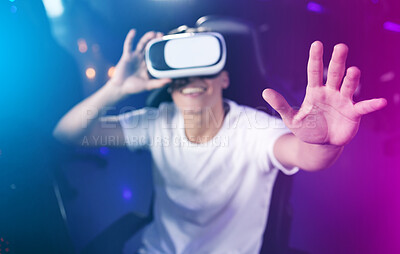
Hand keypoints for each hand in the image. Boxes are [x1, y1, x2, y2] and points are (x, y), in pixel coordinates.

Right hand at [109, 29, 170, 94]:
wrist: (120, 88)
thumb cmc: (134, 87)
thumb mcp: (148, 85)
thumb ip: (159, 83)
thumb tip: (170, 81)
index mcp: (149, 66)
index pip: (157, 55)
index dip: (161, 49)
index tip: (167, 43)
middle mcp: (143, 60)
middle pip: (150, 47)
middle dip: (155, 41)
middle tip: (161, 34)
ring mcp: (135, 57)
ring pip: (142, 44)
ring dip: (146, 38)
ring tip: (152, 33)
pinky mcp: (127, 56)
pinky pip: (128, 45)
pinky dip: (130, 38)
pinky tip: (133, 31)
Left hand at [262, 41, 386, 145]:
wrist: (320, 144)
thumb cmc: (306, 128)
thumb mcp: (291, 118)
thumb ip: (280, 105)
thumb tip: (265, 91)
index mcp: (314, 91)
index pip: (314, 72)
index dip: (315, 59)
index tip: (316, 44)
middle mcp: (330, 92)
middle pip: (334, 74)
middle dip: (337, 61)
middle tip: (340, 47)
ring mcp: (343, 101)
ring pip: (348, 87)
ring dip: (351, 79)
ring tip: (353, 71)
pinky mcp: (353, 114)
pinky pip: (363, 108)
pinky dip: (371, 105)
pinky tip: (381, 102)